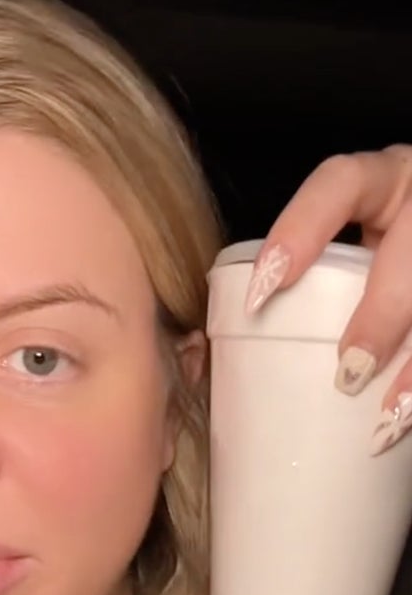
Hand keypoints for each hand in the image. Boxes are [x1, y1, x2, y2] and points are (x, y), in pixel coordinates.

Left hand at [252, 146, 411, 452]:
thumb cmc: (368, 254)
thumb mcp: (347, 248)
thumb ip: (302, 280)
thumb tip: (203, 360)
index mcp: (381, 182)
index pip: (340, 183)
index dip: (301, 230)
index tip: (263, 290)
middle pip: (409, 248)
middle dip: (384, 310)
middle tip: (349, 368)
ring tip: (390, 411)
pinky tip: (407, 412)